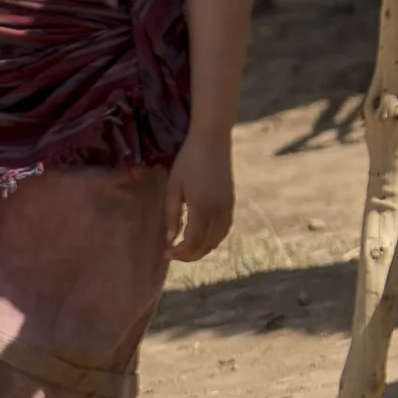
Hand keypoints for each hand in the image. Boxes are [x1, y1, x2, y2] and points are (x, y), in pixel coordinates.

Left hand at [168, 135, 234, 262]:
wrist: (213, 142)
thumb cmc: (188, 161)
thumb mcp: (173, 186)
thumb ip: (171, 213)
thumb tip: (169, 237)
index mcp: (201, 207)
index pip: (192, 241)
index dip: (180, 252)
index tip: (166, 253)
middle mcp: (218, 211)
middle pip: (206, 244)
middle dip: (190, 254)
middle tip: (174, 255)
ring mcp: (228, 207)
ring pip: (218, 239)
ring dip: (203, 249)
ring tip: (186, 250)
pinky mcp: (232, 202)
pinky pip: (225, 229)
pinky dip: (214, 239)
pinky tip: (203, 239)